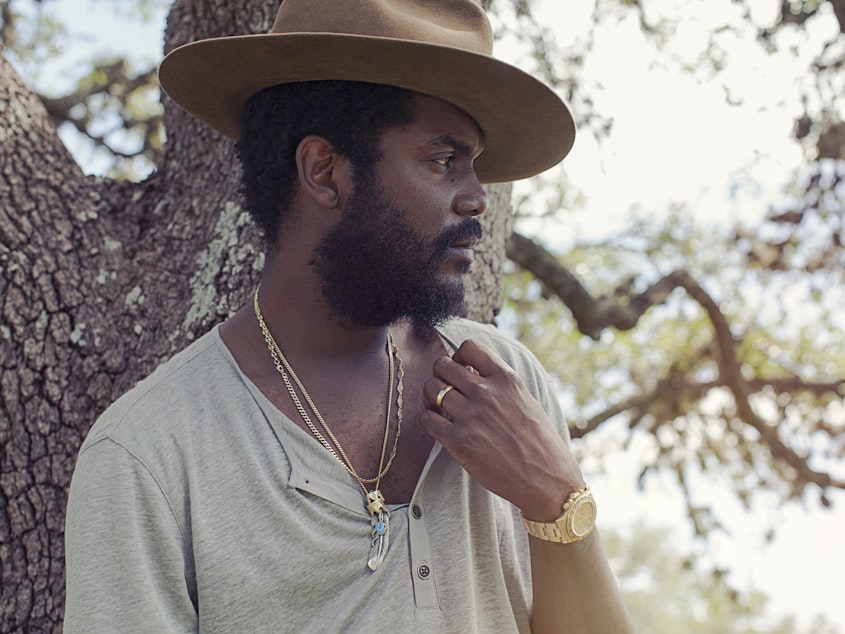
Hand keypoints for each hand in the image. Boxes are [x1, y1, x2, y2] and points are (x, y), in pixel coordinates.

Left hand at [416, 340, 583, 520]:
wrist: (547, 479)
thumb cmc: (540, 442)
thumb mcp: (526, 401)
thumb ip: (500, 385)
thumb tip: (471, 372)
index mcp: (506, 379)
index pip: (469, 347)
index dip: (457, 357)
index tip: (460, 371)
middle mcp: (486, 392)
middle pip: (442, 366)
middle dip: (439, 376)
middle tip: (445, 391)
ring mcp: (470, 415)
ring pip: (430, 389)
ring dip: (429, 398)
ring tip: (438, 410)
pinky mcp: (458, 441)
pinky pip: (425, 419)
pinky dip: (426, 420)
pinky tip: (437, 428)